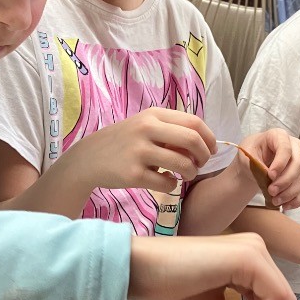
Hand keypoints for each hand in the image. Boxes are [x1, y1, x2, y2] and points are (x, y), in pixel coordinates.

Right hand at [67, 108, 215, 194]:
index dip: (209, 138)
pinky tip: (166, 182)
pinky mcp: (133, 174)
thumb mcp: (144, 126)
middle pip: (193, 141)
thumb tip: (202, 144)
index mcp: (153, 115)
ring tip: (184, 175)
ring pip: (183, 164)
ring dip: (190, 173)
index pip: (194, 122)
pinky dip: (172, 185)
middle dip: (204, 156)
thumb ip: (170, 130)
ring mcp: (139, 152)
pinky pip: (167, 183)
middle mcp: (146, 129)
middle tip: (200, 164)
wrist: (88, 158)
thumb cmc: (124, 142)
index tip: (211, 150)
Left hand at [239, 129, 299, 209]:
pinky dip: (296, 200)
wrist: (252, 164)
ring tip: (274, 200)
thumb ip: (256, 162)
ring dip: (289, 193)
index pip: (286, 148)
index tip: (270, 176)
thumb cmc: (250, 154)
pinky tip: (285, 205)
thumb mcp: (246, 154)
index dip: (280, 163)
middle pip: (298, 164)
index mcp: (279, 136)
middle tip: (271, 191)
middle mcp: (294, 148)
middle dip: (285, 181)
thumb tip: (268, 176)